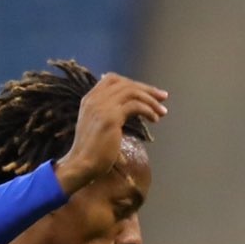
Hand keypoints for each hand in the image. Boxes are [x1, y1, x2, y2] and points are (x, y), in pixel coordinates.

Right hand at [55, 73, 167, 196]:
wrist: (81, 165)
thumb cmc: (92, 152)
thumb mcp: (98, 126)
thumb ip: (109, 115)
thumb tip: (127, 111)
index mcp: (90, 99)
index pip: (112, 79)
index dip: (132, 83)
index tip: (149, 93)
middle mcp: (94, 99)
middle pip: (125, 84)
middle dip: (147, 89)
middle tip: (163, 97)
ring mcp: (101, 106)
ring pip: (132, 92)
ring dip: (151, 100)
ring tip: (162, 112)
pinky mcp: (110, 118)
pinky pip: (135, 105)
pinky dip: (148, 110)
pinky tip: (154, 119)